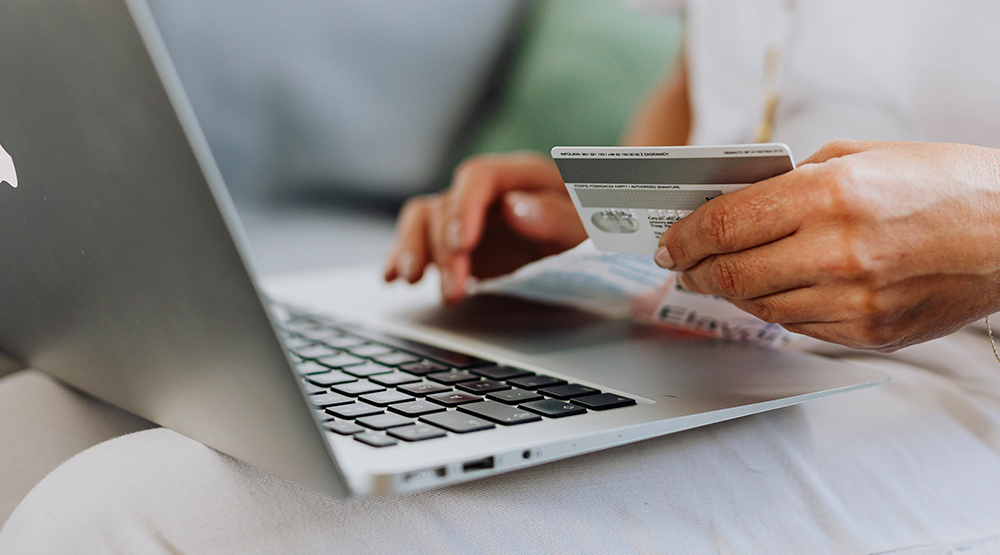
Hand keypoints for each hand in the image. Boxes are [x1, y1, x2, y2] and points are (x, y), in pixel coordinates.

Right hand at [384, 151, 585, 302]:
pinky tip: (392, 278)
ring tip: (411, 281)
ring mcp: (467, 215)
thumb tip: (515, 208)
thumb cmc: (595, 228)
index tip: (462, 244)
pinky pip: (419, 240)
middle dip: (444, 249)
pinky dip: (403, 256)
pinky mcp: (455, 241)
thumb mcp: (589, 226)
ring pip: (423, 219)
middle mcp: (487, 191)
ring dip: (413, 250)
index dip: (464, 208)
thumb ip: (557, 217)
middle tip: (455, 289)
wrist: (594, 242)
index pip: (479, 177)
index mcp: (521, 175)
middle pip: (446, 205)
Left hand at [657, 140, 999, 350]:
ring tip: (718, 278)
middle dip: (694, 270)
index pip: (725, 225)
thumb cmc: (943, 186)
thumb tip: (736, 203)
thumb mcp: (860, 156)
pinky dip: (774, 309)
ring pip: (759, 306)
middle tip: (682, 266)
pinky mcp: (869, 332)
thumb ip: (792, 180)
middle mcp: (837, 252)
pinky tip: (770, 292)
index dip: (685, 237)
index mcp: (830, 196)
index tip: (670, 242)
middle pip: (731, 273)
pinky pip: (798, 326)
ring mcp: (854, 299)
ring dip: (730, 292)